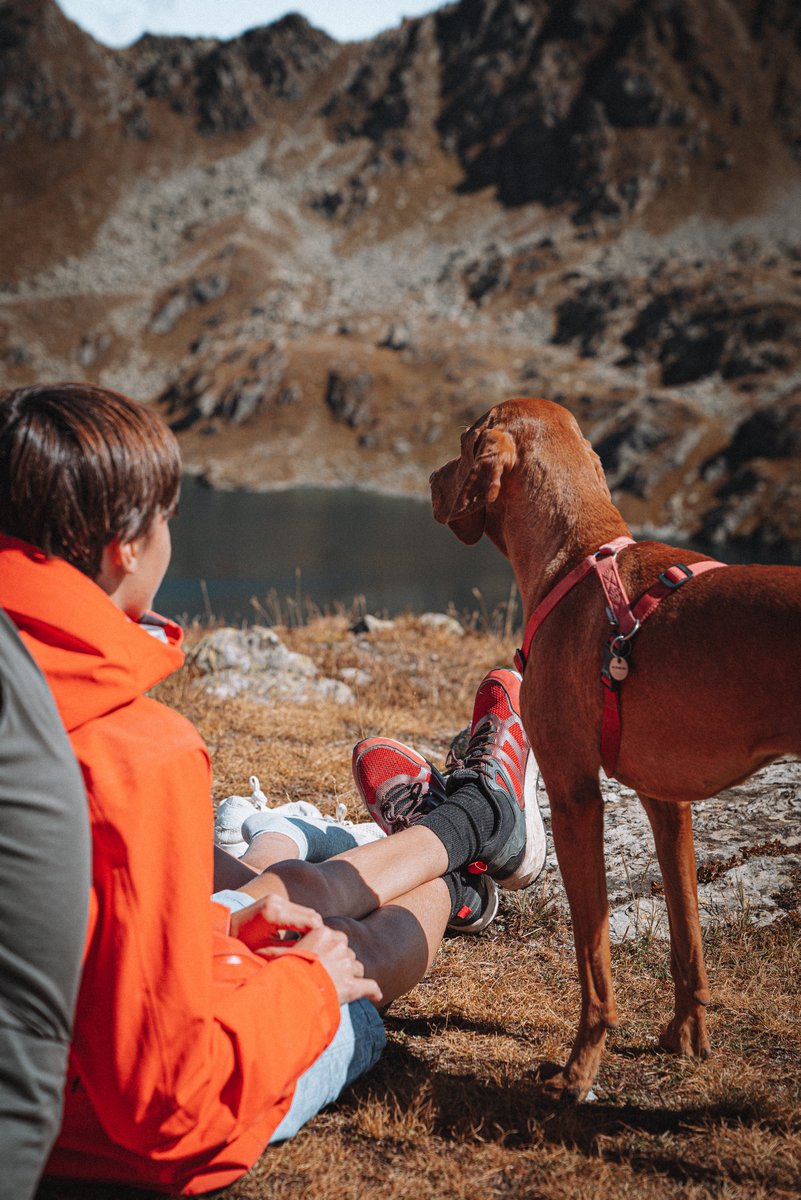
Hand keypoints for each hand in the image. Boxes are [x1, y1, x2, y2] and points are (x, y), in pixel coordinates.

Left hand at [230, 893, 322, 949]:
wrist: (225, 929)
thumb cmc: (243, 946)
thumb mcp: (268, 953)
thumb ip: (292, 950)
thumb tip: (316, 954)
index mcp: (274, 913)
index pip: (311, 922)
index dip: (318, 939)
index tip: (318, 953)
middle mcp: (277, 901)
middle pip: (312, 915)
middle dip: (316, 934)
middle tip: (315, 950)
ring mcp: (277, 898)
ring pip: (308, 912)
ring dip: (310, 928)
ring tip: (306, 945)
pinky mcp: (276, 900)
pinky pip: (299, 911)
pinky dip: (303, 923)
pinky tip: (299, 937)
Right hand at [262, 925, 382, 1007]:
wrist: (291, 988)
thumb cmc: (281, 969)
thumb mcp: (280, 952)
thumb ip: (284, 947)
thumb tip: (268, 948)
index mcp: (323, 932)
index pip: (334, 938)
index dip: (329, 951)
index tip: (321, 960)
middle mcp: (339, 944)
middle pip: (347, 952)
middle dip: (341, 963)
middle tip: (328, 975)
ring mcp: (347, 965)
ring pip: (356, 968)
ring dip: (351, 976)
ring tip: (338, 987)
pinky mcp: (352, 986)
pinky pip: (369, 986)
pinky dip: (373, 991)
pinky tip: (376, 995)